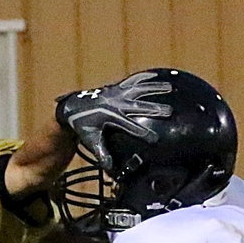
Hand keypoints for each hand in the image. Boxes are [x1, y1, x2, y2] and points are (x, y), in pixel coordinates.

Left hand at [55, 70, 172, 168]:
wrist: (73, 107)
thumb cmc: (83, 127)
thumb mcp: (91, 141)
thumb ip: (101, 153)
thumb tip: (110, 167)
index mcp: (109, 117)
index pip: (128, 126)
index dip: (141, 132)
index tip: (154, 138)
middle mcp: (114, 103)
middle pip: (137, 106)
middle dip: (153, 108)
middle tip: (169, 111)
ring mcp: (116, 93)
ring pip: (138, 89)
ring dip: (154, 88)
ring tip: (169, 88)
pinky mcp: (116, 87)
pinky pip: (132, 81)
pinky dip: (143, 77)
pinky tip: (155, 75)